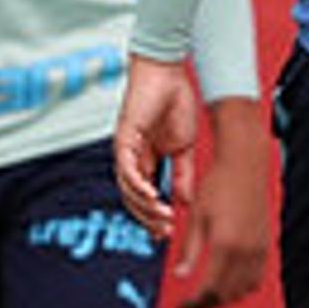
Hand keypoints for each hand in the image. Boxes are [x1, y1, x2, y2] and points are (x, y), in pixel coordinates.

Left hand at [111, 55, 199, 239]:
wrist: (167, 74)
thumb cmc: (174, 103)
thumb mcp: (184, 147)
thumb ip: (183, 175)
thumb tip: (184, 201)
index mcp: (145, 160)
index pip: (144, 196)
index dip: (153, 216)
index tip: (165, 233)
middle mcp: (131, 158)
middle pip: (133, 198)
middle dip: (148, 218)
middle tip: (164, 232)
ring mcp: (126, 150)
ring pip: (129, 188)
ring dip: (145, 206)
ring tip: (163, 217)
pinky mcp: (124, 138)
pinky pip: (128, 169)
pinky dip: (138, 185)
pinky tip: (153, 195)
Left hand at [174, 97, 270, 307]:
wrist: (245, 164)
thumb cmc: (217, 186)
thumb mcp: (195, 218)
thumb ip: (188, 250)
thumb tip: (180, 276)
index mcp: (225, 246)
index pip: (209, 290)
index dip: (193, 303)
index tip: (180, 305)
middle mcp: (246, 252)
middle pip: (227, 295)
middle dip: (207, 305)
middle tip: (190, 305)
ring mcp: (260, 249)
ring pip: (244, 290)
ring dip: (226, 299)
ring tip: (206, 298)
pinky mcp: (267, 244)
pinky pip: (256, 278)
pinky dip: (241, 287)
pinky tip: (228, 284)